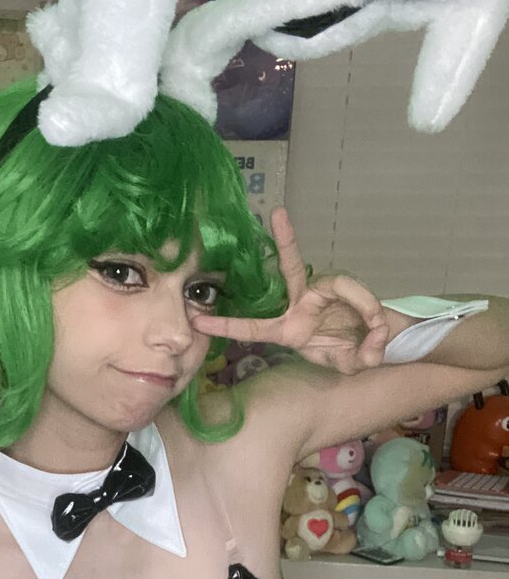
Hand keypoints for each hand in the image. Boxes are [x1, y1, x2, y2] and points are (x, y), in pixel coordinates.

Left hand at [193, 207, 389, 373]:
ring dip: (363, 307)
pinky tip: (377, 333)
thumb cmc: (347, 352)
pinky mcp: (345, 285)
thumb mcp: (348, 364)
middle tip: (277, 213)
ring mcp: (323, 290)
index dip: (227, 326)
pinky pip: (359, 294)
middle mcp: (301, 302)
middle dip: (286, 240)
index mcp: (287, 328)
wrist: (373, 343)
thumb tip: (373, 342)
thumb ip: (357, 358)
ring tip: (374, 335)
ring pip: (341, 285)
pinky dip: (372, 314)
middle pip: (292, 266)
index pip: (253, 327)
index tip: (200, 323)